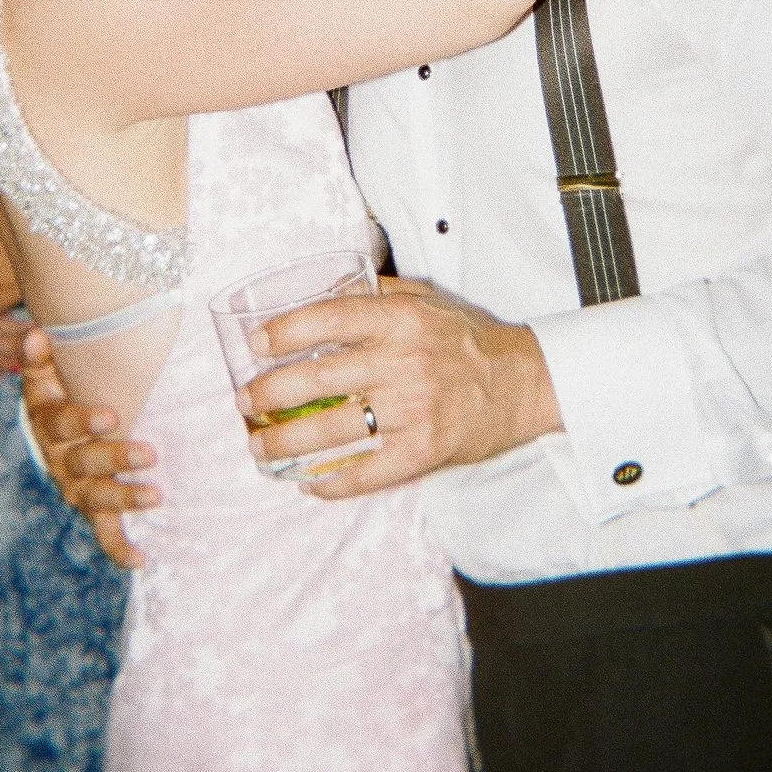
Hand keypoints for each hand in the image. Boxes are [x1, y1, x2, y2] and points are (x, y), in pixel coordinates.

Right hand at [20, 328, 156, 569]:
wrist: (62, 413)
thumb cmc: (63, 384)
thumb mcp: (49, 368)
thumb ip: (41, 354)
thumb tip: (36, 334)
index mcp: (47, 421)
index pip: (59, 424)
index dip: (82, 422)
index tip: (111, 415)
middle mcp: (58, 457)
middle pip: (81, 463)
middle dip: (115, 459)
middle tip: (149, 453)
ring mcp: (75, 485)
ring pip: (94, 497)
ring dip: (124, 498)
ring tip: (156, 495)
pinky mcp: (92, 505)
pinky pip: (102, 531)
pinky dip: (119, 547)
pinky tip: (141, 559)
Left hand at [239, 276, 561, 496]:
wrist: (527, 382)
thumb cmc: (470, 339)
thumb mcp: (427, 300)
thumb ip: (377, 294)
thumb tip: (327, 287)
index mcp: (400, 320)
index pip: (329, 319)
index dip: (285, 331)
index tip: (256, 344)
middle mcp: (404, 362)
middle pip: (319, 378)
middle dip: (269, 393)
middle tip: (244, 401)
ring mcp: (415, 409)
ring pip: (334, 429)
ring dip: (287, 442)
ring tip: (259, 446)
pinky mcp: (426, 450)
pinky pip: (369, 472)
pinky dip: (334, 483)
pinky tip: (309, 484)